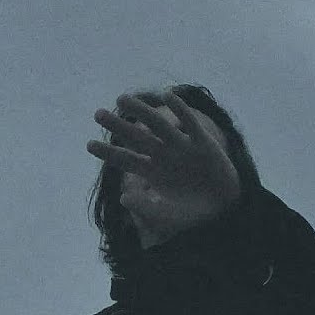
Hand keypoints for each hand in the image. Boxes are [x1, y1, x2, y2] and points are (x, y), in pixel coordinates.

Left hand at [87, 90, 241, 229]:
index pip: (126, 159)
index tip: (88, 145)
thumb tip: (123, 197)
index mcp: (153, 173)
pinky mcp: (203, 143)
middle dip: (118, 126)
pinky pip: (190, 123)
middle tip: (97, 114)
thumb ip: (145, 210)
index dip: (108, 152)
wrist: (225, 212)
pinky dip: (181, 110)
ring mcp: (183, 147)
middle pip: (136, 137)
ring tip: (121, 99)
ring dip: (141, 112)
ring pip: (158, 125)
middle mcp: (164, 156)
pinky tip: (168, 95)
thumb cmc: (193, 217)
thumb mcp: (167, 219)